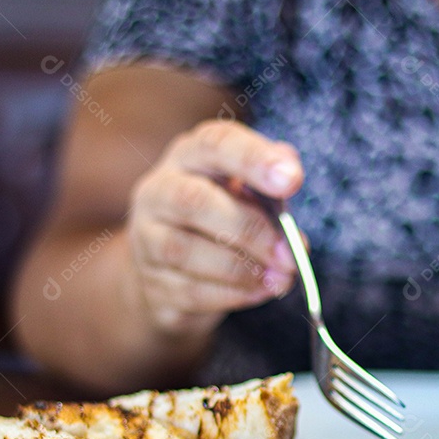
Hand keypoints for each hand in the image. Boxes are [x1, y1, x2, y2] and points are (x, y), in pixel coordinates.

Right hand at [127, 119, 302, 336]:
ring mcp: (146, 239)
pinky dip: (231, 294)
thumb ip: (271, 186)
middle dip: (250, 230)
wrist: (169, 271)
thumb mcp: (247, 194)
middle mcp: (158, 191)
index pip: (215, 144)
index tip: (292, 180)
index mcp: (189, 157)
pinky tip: (260, 292)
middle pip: (193, 201)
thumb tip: (291, 176)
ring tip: (280, 279)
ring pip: (184, 251)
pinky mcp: (151, 284)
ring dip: (241, 269)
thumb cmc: (219, 220)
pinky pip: (189, 290)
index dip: (253, 160)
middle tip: (290, 255)